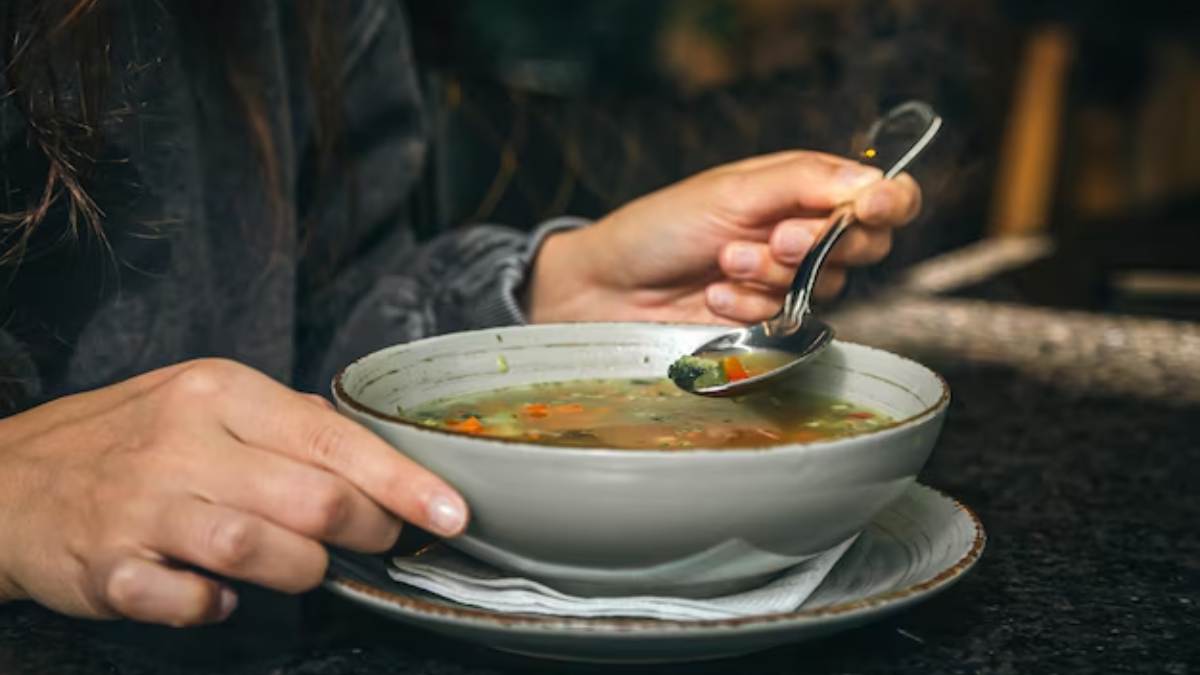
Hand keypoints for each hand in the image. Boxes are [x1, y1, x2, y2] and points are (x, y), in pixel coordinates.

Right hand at [0, 359, 467, 625]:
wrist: (14, 478)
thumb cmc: (134, 438)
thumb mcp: (209, 402)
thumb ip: (291, 425)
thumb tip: (378, 460)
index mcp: (221, 393)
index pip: (334, 439)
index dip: (402, 483)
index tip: (451, 513)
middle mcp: (184, 443)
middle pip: (311, 499)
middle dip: (365, 530)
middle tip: (378, 540)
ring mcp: (142, 506)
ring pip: (258, 549)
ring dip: (302, 571)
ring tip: (303, 567)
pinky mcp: (107, 567)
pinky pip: (187, 601)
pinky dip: (216, 606)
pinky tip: (221, 595)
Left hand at [528, 151, 920, 323]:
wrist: (609, 288)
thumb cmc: (661, 227)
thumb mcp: (731, 191)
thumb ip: (805, 183)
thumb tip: (874, 183)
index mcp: (802, 187)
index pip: (880, 194)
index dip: (889, 203)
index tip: (870, 210)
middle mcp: (803, 230)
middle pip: (866, 244)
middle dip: (818, 244)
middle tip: (773, 237)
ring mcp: (788, 278)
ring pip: (828, 285)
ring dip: (772, 274)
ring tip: (722, 262)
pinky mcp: (769, 320)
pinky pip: (791, 319)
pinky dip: (751, 306)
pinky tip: (714, 296)